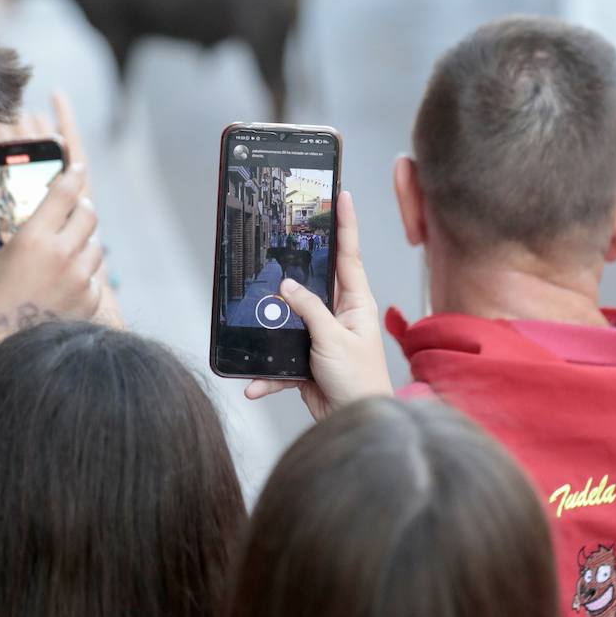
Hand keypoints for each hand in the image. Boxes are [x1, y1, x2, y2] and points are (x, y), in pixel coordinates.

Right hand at [0, 90, 122, 326]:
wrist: (8, 356)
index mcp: (34, 239)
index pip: (65, 193)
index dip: (73, 175)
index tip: (77, 167)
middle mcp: (63, 254)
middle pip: (89, 214)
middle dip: (81, 207)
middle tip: (73, 209)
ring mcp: (81, 278)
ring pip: (96, 244)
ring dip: (84, 241)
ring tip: (67, 249)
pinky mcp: (91, 300)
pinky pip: (96, 275)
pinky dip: (84, 273)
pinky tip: (66, 280)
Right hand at [244, 190, 392, 419]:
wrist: (355, 421)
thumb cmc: (360, 380)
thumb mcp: (334, 340)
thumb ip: (310, 310)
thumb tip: (288, 286)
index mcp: (355, 302)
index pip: (349, 254)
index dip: (346, 224)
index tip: (342, 195)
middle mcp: (339, 314)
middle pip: (314, 281)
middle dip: (295, 267)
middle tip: (280, 238)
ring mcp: (321, 335)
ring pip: (290, 318)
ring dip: (273, 325)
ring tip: (256, 318)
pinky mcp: (305, 358)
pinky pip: (280, 357)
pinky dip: (266, 373)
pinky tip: (255, 384)